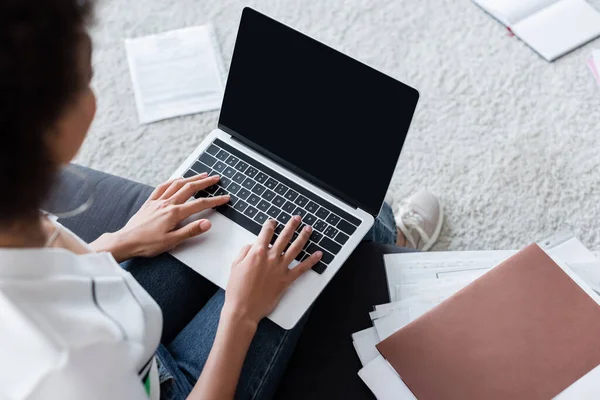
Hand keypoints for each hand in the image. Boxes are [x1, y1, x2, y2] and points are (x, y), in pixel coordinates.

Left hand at [91, 173, 229, 261]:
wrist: (125, 242)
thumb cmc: (147, 244)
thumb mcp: (172, 241)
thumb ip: (191, 231)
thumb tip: (207, 224)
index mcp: (174, 213)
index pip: (199, 204)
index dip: (214, 201)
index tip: (225, 198)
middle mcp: (167, 203)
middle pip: (189, 188)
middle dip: (204, 182)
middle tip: (215, 178)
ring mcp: (157, 201)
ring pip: (177, 184)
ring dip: (190, 178)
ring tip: (201, 175)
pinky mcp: (149, 202)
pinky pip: (162, 187)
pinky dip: (172, 181)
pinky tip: (176, 180)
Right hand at [223, 216, 322, 325]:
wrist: (243, 308)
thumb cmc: (237, 289)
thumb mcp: (235, 265)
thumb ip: (245, 252)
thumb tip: (252, 246)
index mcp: (257, 252)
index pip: (266, 232)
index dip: (270, 224)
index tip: (273, 221)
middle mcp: (271, 258)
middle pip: (284, 236)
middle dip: (291, 225)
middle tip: (297, 218)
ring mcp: (280, 268)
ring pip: (296, 248)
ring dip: (303, 237)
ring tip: (308, 229)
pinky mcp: (286, 280)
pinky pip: (302, 268)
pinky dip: (311, 260)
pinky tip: (318, 254)